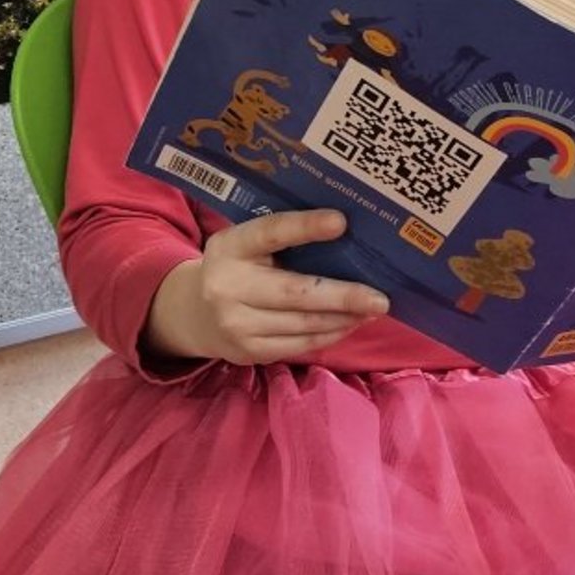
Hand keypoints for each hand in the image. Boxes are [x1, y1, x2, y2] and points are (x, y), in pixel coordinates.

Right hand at [144, 209, 389, 364]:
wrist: (193, 313)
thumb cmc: (237, 267)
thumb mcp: (246, 244)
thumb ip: (282, 238)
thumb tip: (346, 230)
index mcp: (230, 247)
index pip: (269, 233)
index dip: (305, 227)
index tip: (341, 221)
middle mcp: (227, 286)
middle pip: (295, 292)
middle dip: (343, 296)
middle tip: (380, 298)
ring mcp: (236, 324)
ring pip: (303, 324)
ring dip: (344, 318)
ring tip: (373, 309)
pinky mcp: (248, 352)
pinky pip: (300, 346)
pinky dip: (330, 335)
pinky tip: (350, 324)